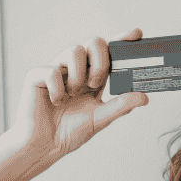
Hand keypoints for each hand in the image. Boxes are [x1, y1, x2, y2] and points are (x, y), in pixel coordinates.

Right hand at [7, 28, 148, 166]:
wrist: (44, 146)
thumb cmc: (69, 132)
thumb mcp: (100, 119)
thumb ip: (121, 106)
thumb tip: (144, 97)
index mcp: (92, 76)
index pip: (109, 52)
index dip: (122, 40)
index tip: (136, 33)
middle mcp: (76, 69)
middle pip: (94, 42)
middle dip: (100, 62)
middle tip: (95, 84)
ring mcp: (56, 69)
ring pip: (73, 49)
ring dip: (78, 75)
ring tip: (73, 94)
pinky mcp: (37, 75)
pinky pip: (52, 70)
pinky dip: (58, 90)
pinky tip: (56, 102)